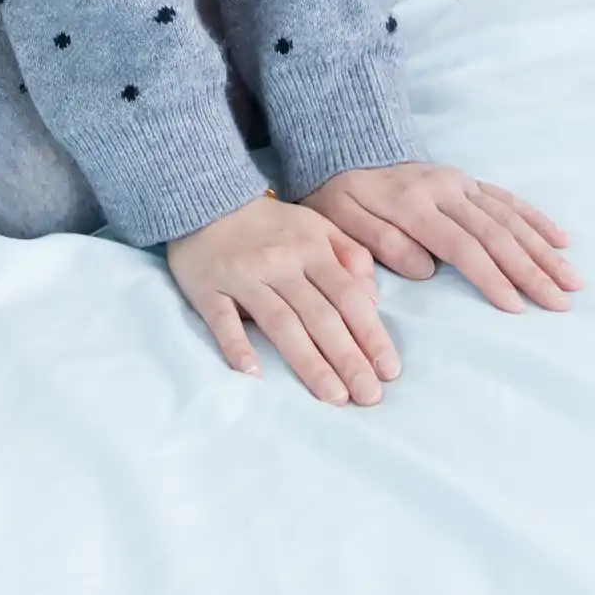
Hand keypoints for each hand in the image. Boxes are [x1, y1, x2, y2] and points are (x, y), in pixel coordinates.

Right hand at [164, 190, 402, 402]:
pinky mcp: (208, 288)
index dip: (370, 333)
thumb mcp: (316, 225)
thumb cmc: (269, 223)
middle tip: (369, 396)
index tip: (389, 371)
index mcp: (310, 247)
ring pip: (280, 323)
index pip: (347, 295)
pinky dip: (237, 345)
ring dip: (308, 361)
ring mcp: (243, 276)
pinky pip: (223, 320)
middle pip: (318, 315)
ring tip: (333, 396)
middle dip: (347, 358)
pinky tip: (252, 372)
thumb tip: (374, 301)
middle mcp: (280, 263)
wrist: (205, 198)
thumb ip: (350, 255)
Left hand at [298, 162, 584, 312]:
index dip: (490, 276)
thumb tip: (427, 270)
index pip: (460, 246)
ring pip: (509, 218)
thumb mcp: (342, 220)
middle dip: (531, 270)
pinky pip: (507, 200)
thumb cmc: (342, 195)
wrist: (346, 147)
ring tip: (572, 280)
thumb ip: (381, 243)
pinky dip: (536, 220)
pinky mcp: (468, 181)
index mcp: (413, 204)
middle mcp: (444, 189)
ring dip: (543, 250)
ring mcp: (460, 182)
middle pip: (495, 234)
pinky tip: (562, 239)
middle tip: (561, 303)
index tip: (517, 305)